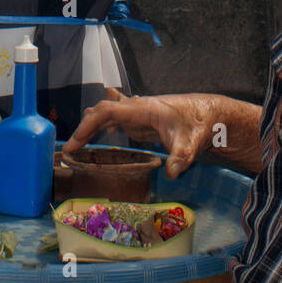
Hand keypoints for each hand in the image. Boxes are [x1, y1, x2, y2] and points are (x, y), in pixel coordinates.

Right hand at [62, 88, 220, 179]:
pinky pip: (117, 120)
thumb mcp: (190, 143)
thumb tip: (171, 174)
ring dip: (92, 126)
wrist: (211, 115)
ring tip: (78, 144)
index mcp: (142, 108)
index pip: (107, 111)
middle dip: (84, 127)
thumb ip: (180, 157)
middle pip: (102, 111)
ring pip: (108, 114)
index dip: (88, 125)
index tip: (75, 142)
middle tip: (70, 149)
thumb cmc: (199, 124)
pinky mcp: (143, 121)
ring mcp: (139, 114)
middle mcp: (136, 108)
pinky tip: (103, 137)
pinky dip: (104, 127)